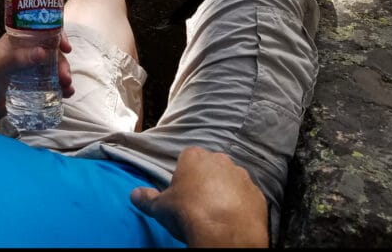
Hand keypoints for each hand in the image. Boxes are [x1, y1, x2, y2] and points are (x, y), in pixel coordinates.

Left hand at [0, 31, 72, 125]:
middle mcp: (25, 52)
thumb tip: (43, 53)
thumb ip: (17, 60)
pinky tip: (66, 94)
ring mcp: (30, 68)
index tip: (66, 47)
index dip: (57, 35)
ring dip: (63, 75)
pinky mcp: (33, 85)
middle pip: (51, 52)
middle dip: (62, 63)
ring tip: (68, 89)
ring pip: (53, 67)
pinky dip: (61, 86)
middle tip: (65, 78)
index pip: (41, 31)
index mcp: (17, 41)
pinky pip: (51, 82)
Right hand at [130, 146, 268, 247]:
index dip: (184, 174)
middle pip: (210, 166)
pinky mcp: (258, 194)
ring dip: (225, 191)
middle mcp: (220, 160)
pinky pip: (246, 196)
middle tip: (198, 201)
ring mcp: (242, 176)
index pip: (187, 158)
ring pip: (231, 180)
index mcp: (195, 157)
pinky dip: (241, 204)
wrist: (224, 233)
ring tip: (216, 212)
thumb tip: (134, 194)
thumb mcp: (160, 208)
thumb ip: (147, 198)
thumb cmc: (188, 213)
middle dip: (206, 179)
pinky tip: (232, 218)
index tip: (182, 190)